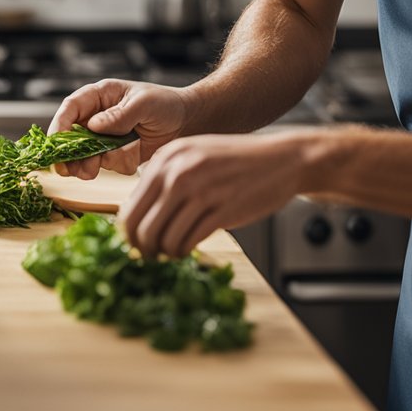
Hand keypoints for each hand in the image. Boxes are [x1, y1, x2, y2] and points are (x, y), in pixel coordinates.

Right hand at [49, 79, 187, 178]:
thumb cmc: (166, 105)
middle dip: (69, 154)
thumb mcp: (144, 104)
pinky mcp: (114, 153)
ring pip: (82, 154)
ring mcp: (104, 136)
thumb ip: (119, 114)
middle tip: (72, 170)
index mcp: (100, 96)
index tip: (57, 145)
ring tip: (90, 173)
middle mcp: (97, 116)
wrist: (189, 123)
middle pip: (70, 136)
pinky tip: (129, 162)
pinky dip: (112, 167)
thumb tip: (93, 126)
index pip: (71, 108)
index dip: (60, 126)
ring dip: (84, 165)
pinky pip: (104, 164)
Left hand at [119, 130, 319, 258]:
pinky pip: (188, 241)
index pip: (130, 205)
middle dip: (141, 247)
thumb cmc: (237, 162)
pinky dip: (183, 252)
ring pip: (163, 238)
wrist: (282, 159)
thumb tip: (139, 214)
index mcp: (167, 159)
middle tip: (148, 256)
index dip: (129, 231)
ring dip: (164, 252)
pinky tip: (187, 249)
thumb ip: (166, 177)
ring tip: (171, 252)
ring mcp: (200, 191)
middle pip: (140, 225)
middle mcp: (178, 173)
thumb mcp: (194, 155)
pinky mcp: (221, 210)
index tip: (135, 242)